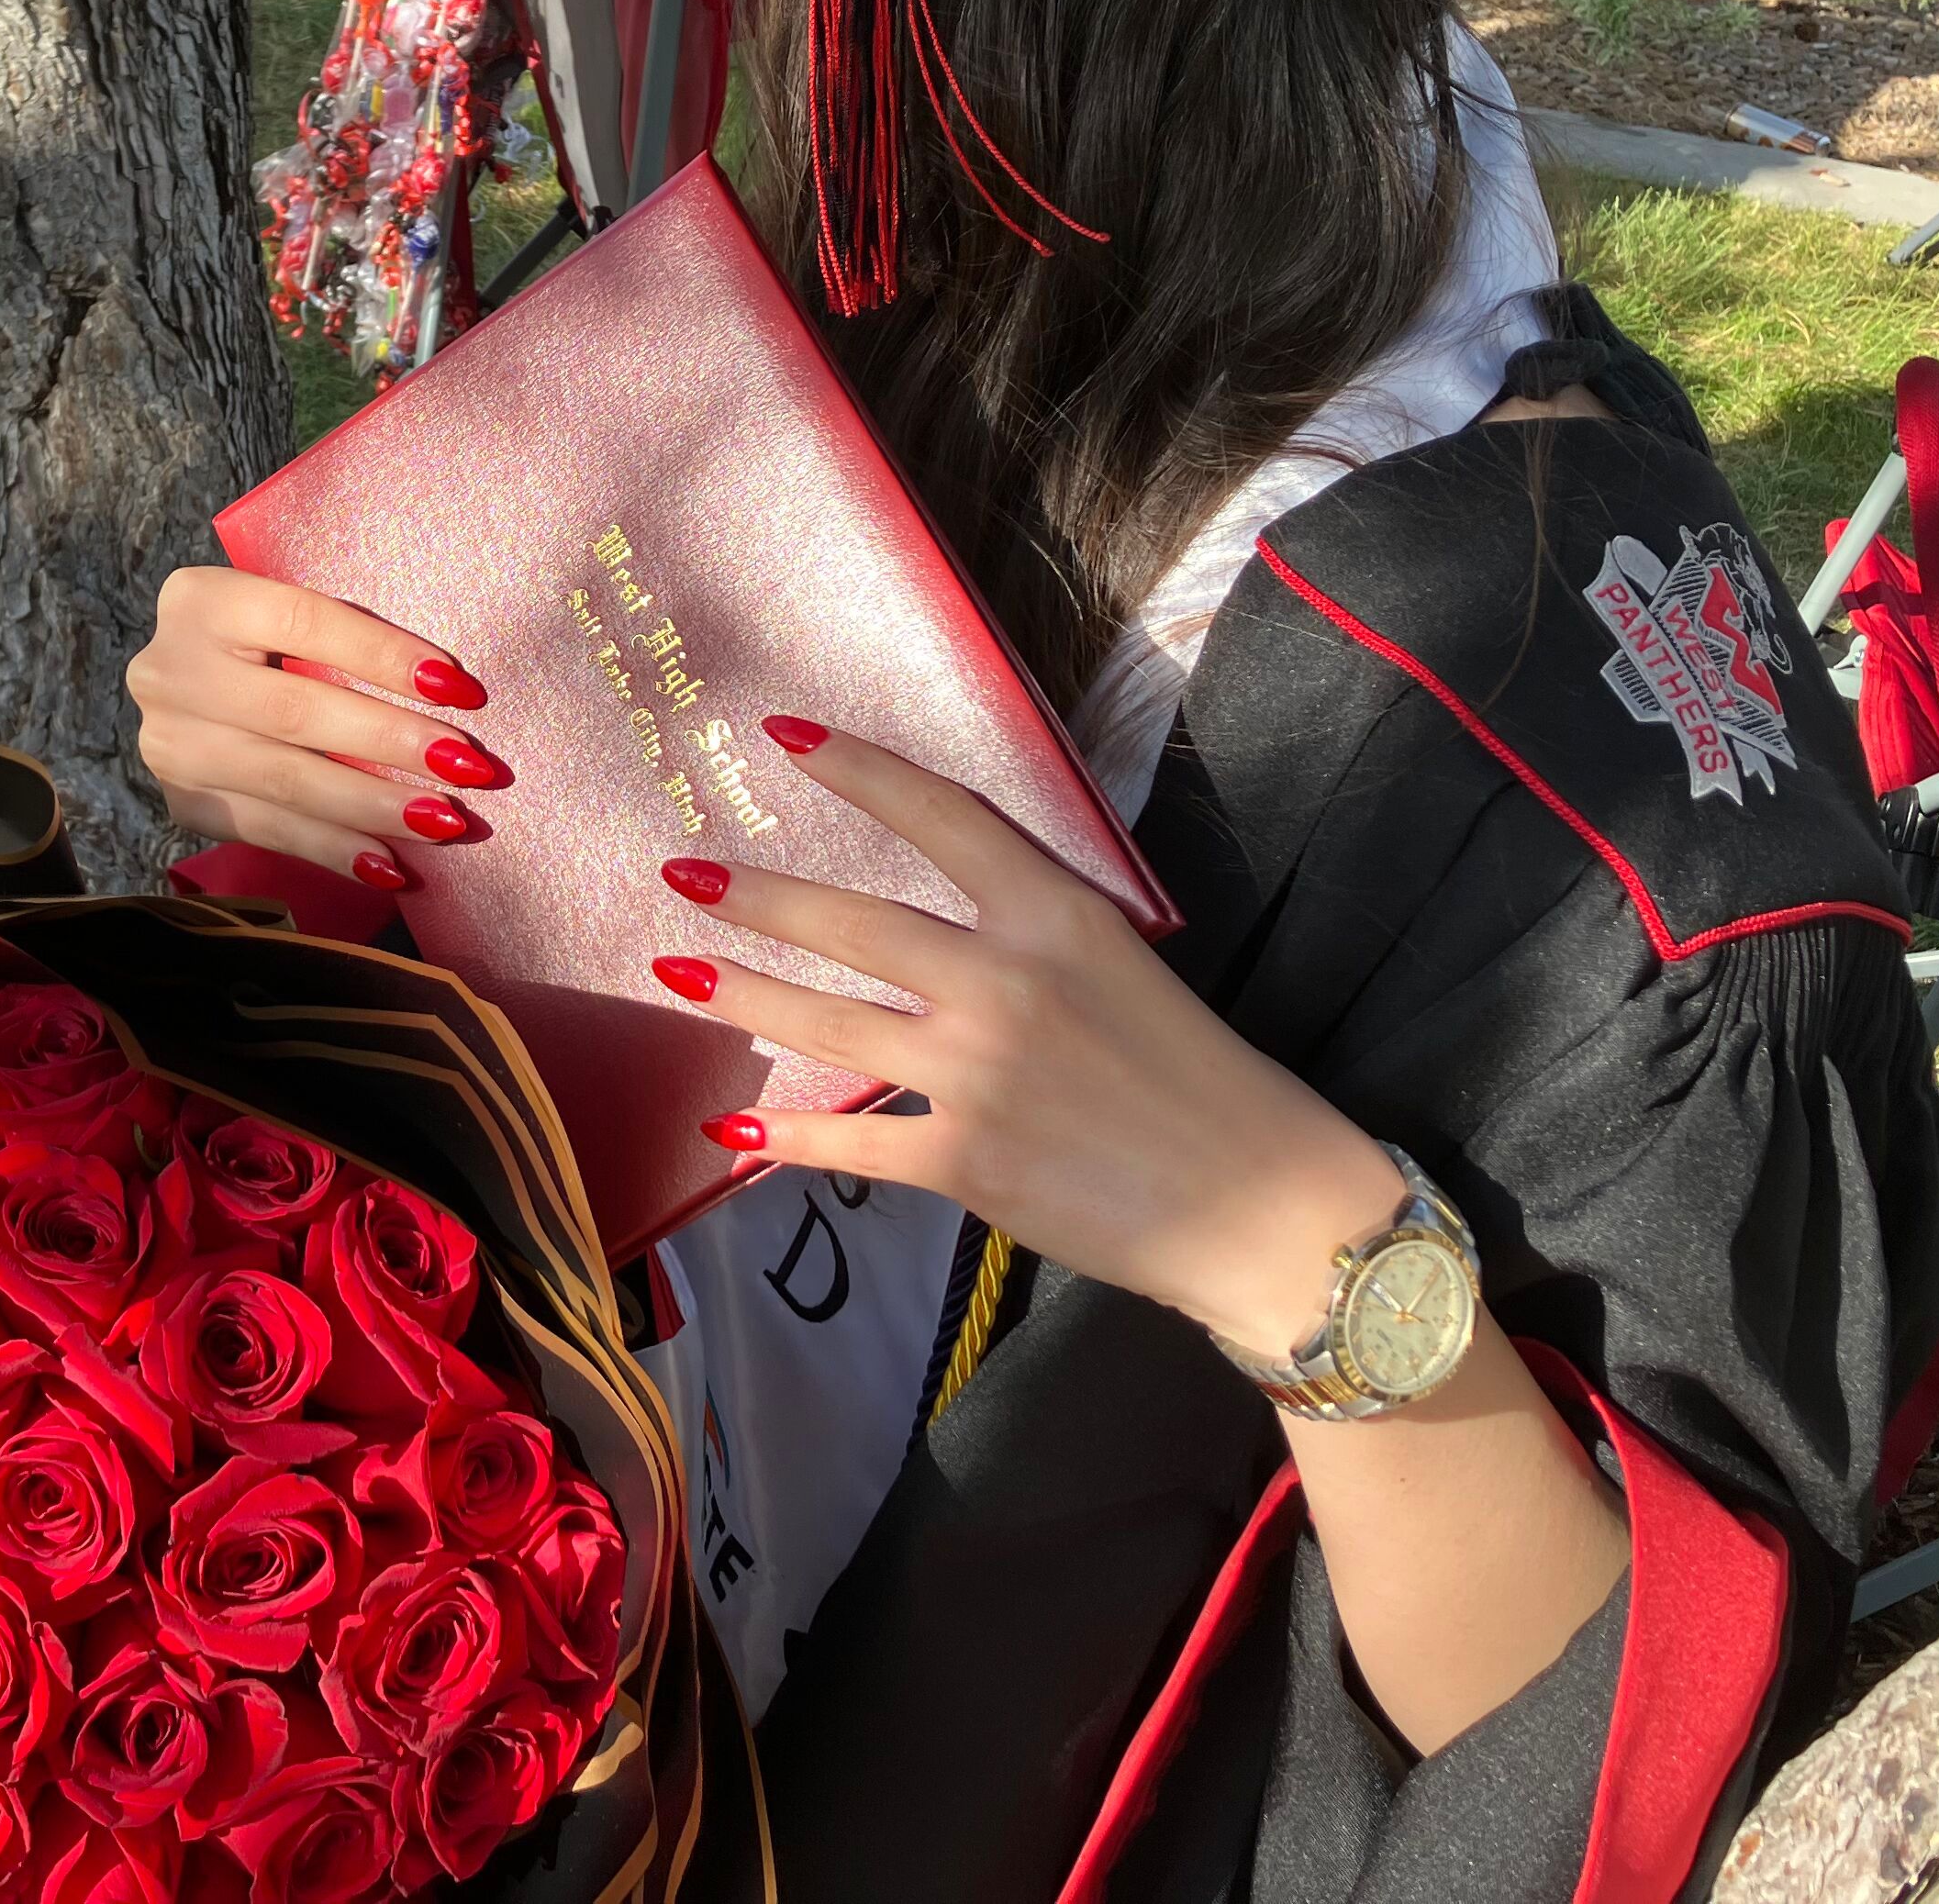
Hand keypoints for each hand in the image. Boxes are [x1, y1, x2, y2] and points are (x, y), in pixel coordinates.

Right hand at [127, 569, 506, 888]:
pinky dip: (332, 849)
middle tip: (466, 765)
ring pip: (283, 780)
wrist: (189, 684)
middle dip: (391, 742)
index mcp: (202, 601)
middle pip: (295, 711)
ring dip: (372, 805)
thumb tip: (450, 692)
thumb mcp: (289, 615)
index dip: (384, 656)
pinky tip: (387, 864)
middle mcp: (169, 671)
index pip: (305, 622)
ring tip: (443, 821)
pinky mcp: (183, 801)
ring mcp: (169, 743)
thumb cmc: (269, 641)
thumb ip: (346, 639)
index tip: (460, 689)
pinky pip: (268, 831)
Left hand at [653, 722, 1405, 1360]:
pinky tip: (736, 1122)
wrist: (1260, 1204)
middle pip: (853, 922)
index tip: (781, 734)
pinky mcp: (968, 1162)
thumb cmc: (1198, 1075)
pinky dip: (787, 1135)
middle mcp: (1005, 981)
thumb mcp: (1124, 964)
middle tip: (685, 874)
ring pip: (830, 1024)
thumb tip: (946, 914)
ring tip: (678, 974)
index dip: (855, 768)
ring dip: (745, 996)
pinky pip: (852, 1142)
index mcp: (1057, 915)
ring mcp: (980, 1073)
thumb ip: (1034, 929)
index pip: (937, 816)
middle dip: (756, 896)